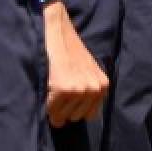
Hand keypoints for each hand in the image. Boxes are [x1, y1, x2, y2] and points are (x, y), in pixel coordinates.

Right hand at [44, 0, 109, 127]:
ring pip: (65, 116)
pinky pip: (54, 111)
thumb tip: (83, 117)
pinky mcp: (64, 88)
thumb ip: (89, 93)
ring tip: (55, 88)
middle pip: (77, 117)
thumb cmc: (72, 53)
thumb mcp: (89, 72)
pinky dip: (48, 105)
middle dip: (66, 108)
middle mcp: (95, 89)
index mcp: (103, 86)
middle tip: (60, 91)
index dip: (75, 109)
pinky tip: (50, 88)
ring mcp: (80, 89)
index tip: (67, 98)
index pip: (89, 116)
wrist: (59, 33)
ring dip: (57, 108)